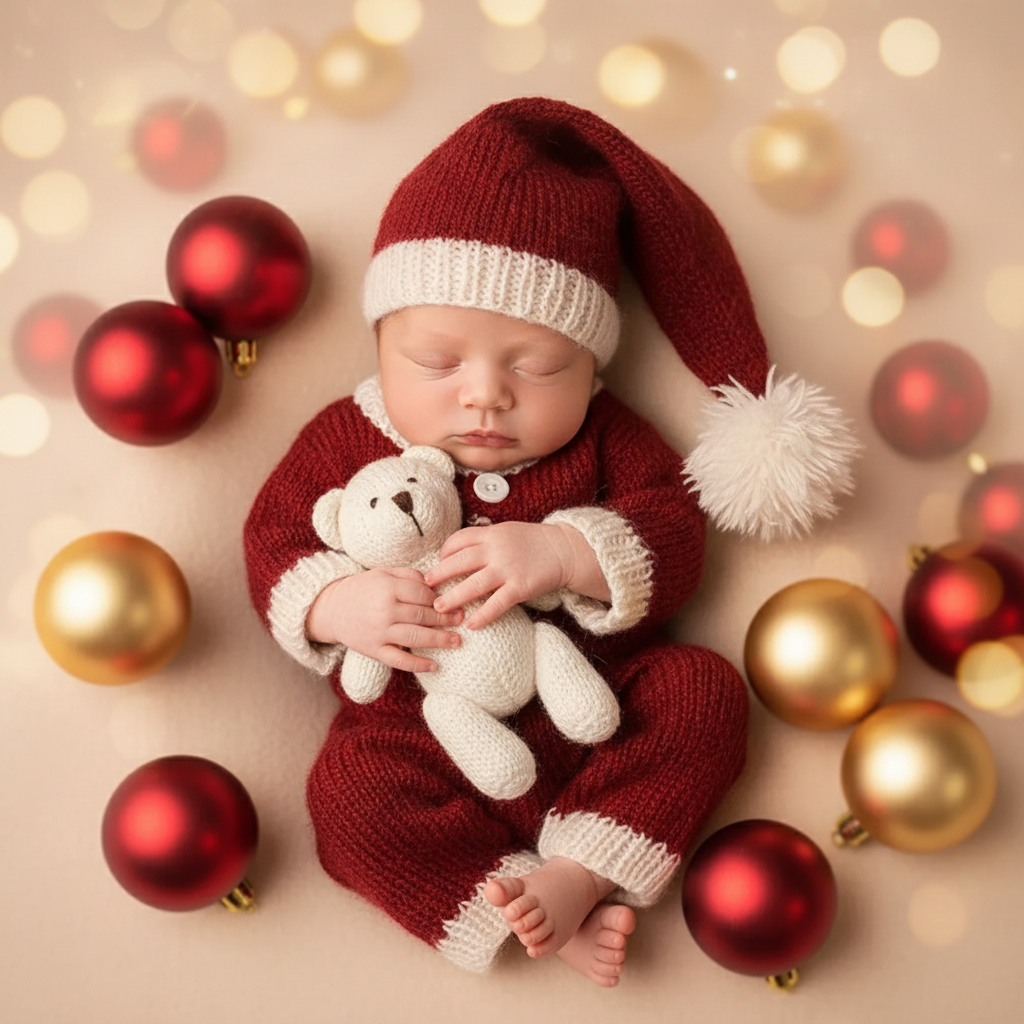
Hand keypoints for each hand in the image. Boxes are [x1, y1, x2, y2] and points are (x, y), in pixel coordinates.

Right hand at [305, 568, 462, 672]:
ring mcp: (379, 632)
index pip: (423, 594)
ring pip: (416, 638)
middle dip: (446, 618)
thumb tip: (434, 584)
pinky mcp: (374, 650)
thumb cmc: (363, 588)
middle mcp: (384, 611)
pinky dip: (418, 665)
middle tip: (462, 619)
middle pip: (423, 616)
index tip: (450, 600)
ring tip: (457, 641)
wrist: (332, 609)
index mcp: (387, 588)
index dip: (439, 598)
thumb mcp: (383, 573)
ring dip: (440, 640)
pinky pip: (399, 660)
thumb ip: (409, 575)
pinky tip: (435, 666)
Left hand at [424, 523, 585, 630]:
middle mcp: (496, 549)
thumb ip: (486, 540)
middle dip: (439, 574)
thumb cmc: (534, 542)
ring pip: (473, 584)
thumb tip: (461, 551)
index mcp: (491, 534)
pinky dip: (482, 615)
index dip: (444, 552)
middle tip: (426, 586)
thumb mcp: (507, 531)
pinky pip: (497, 604)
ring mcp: (508, 568)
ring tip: (439, 608)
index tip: (438, 563)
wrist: (565, 550)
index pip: (458, 540)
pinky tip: (471, 624)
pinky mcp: (520, 587)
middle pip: (459, 561)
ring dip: (454, 597)